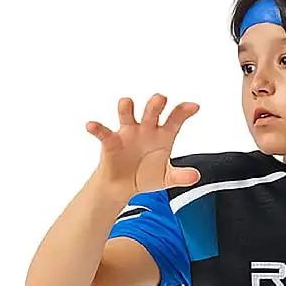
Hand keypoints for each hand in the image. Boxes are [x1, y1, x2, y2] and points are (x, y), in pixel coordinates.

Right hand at [85, 94, 202, 195]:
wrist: (122, 187)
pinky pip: (103, 132)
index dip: (183, 111)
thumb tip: (194, 176)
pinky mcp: (110, 142)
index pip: (175, 119)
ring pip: (127, 115)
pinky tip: (91, 125)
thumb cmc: (145, 175)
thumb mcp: (166, 178)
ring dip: (126, 108)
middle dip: (155, 105)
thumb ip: (180, 176)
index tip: (193, 107)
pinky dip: (97, 128)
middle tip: (160, 99)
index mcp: (163, 134)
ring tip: (126, 103)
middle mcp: (146, 129)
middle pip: (152, 112)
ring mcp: (128, 133)